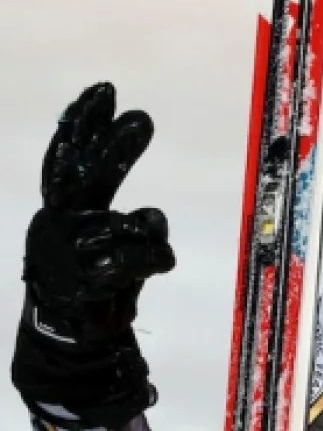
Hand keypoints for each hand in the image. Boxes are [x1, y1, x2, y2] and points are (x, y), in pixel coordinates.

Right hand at [12, 83, 175, 429]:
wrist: (78, 338)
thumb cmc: (100, 281)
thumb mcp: (118, 242)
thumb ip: (132, 223)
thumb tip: (149, 216)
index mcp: (61, 213)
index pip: (68, 161)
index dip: (82, 126)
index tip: (103, 92)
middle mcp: (57, 227)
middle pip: (86, 178)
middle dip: (114, 148)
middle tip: (143, 118)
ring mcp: (66, 255)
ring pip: (128, 226)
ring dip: (148, 240)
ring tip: (149, 252)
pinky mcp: (82, 283)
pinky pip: (134, 259)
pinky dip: (154, 259)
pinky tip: (157, 263)